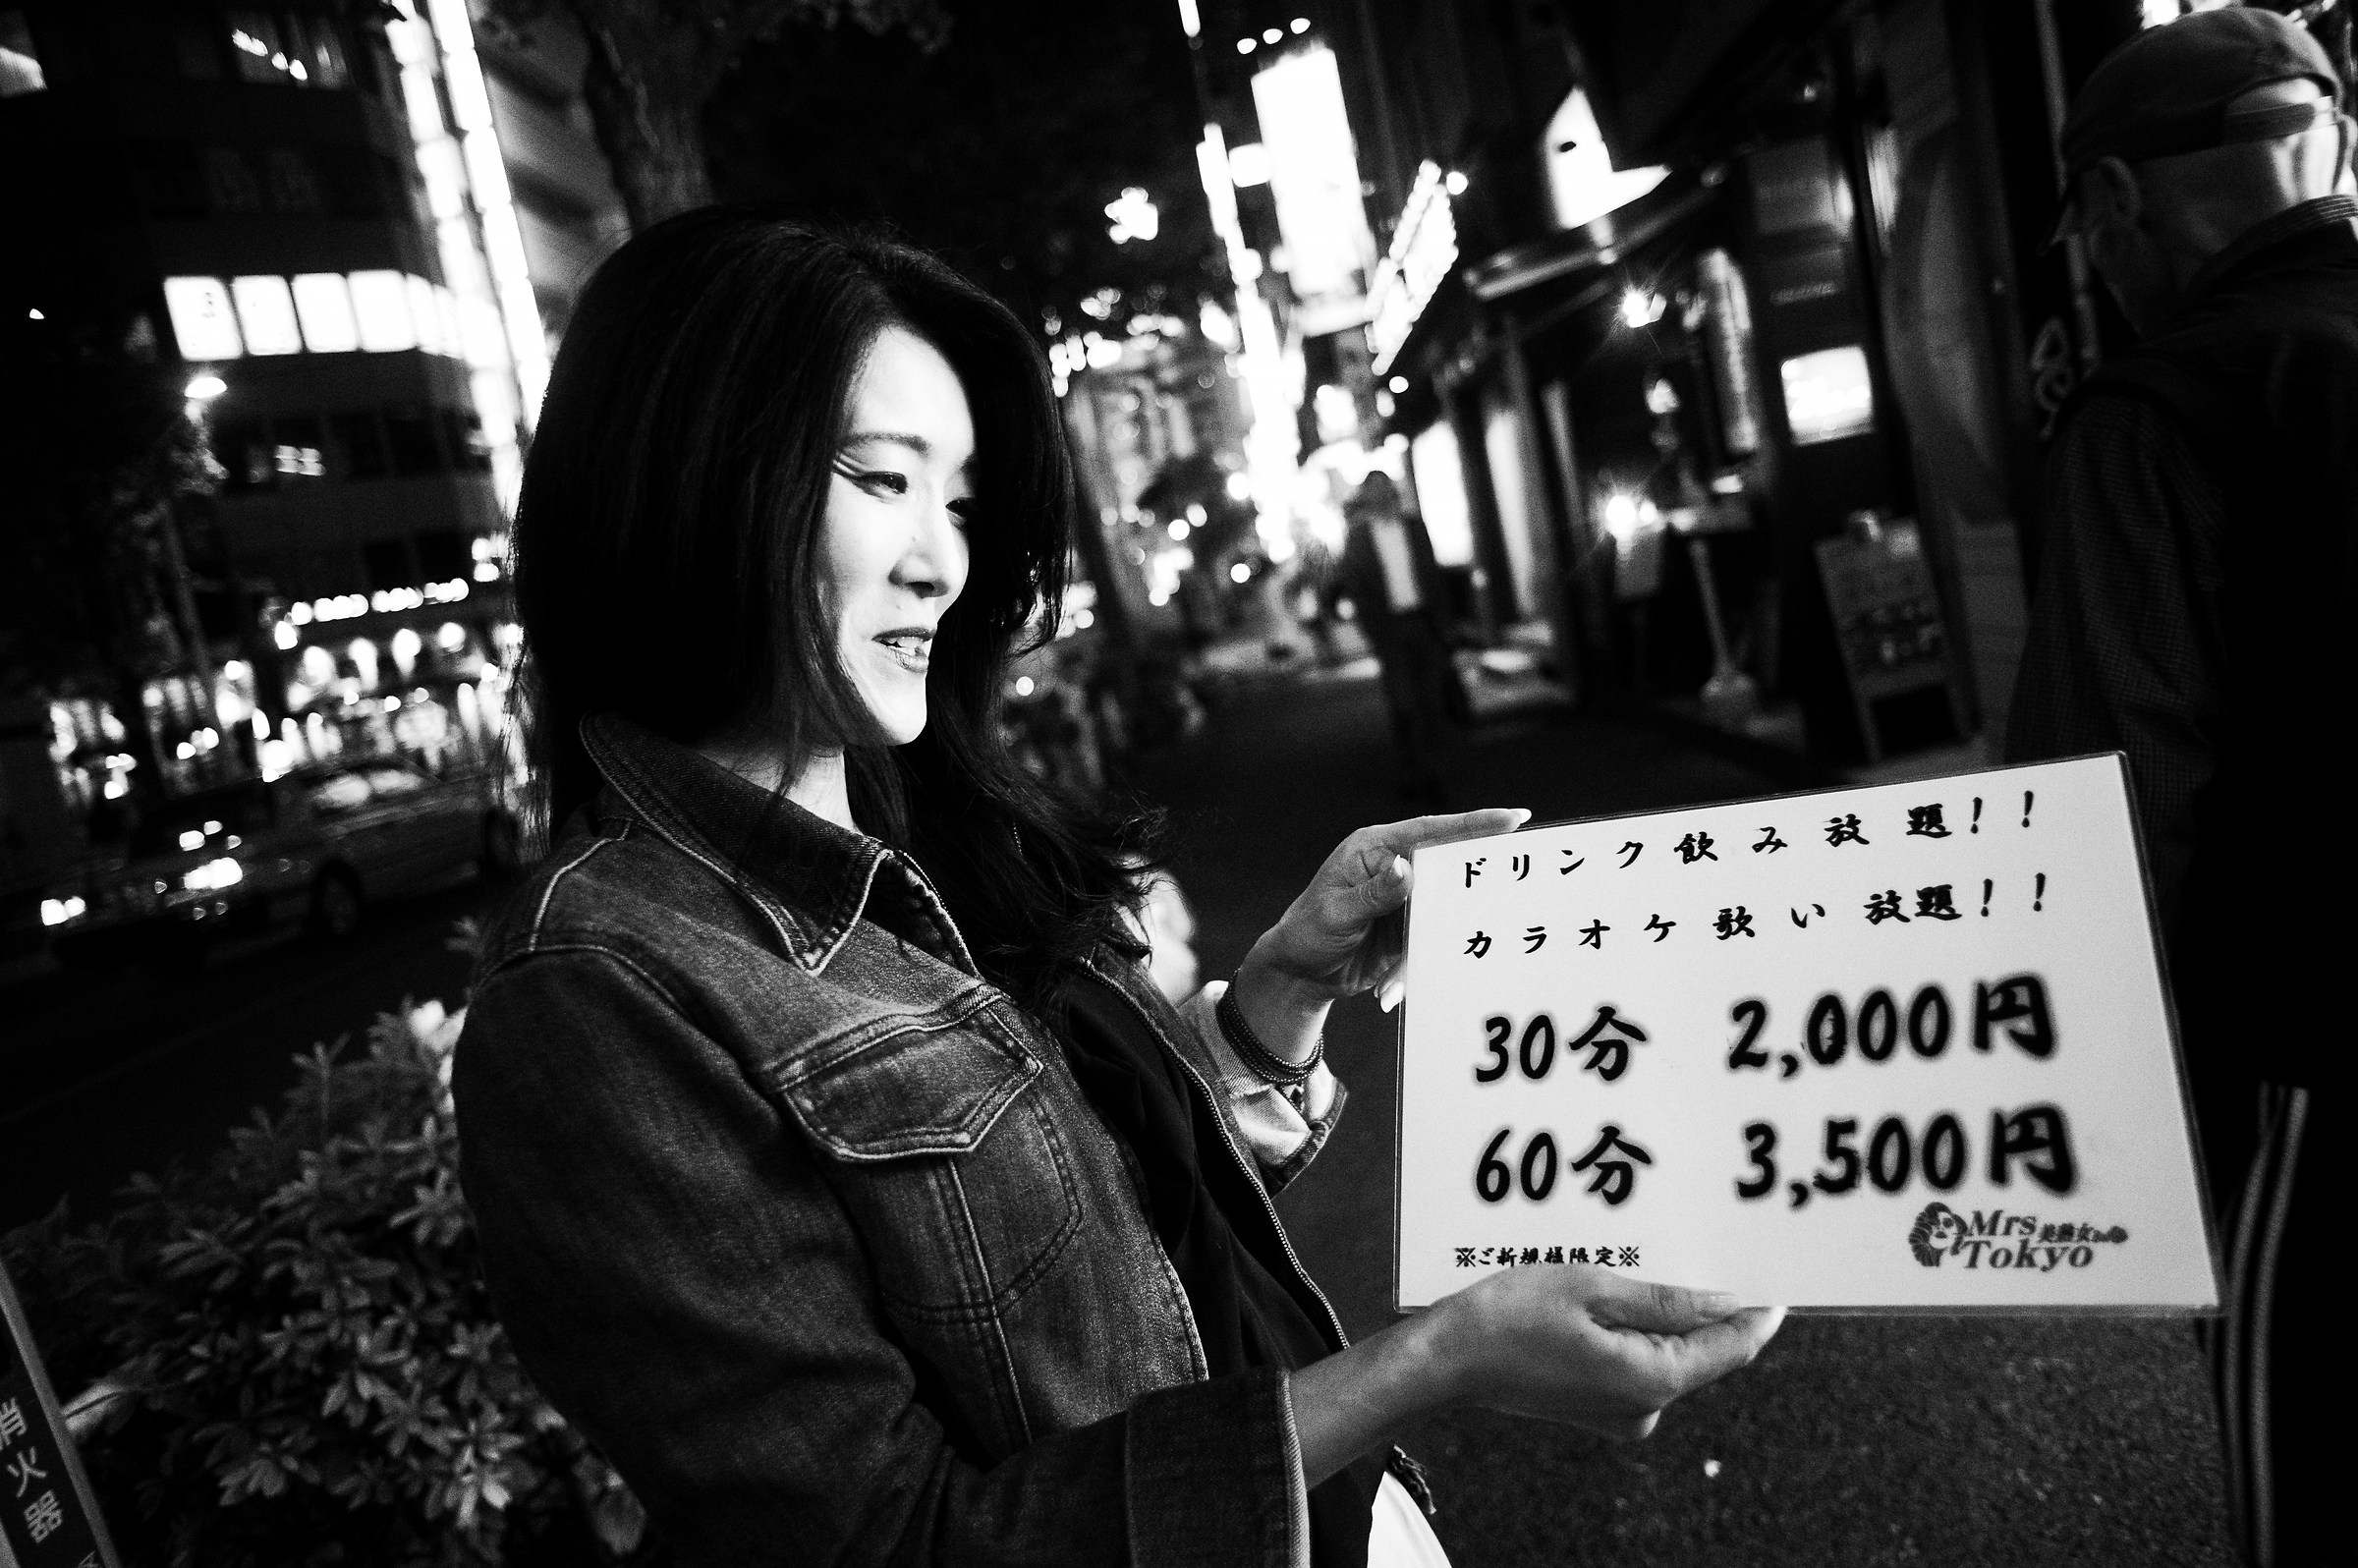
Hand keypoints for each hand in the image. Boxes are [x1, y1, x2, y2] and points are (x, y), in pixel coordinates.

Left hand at [1228, 809, 1527, 1059]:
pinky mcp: (1411, 929)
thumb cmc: (1309, 932)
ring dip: (1448, 930)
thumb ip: (1375, 893)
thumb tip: (1405, 868)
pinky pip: (1432, 940)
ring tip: (1428, 949)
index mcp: (1376, 849)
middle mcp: (1396, 868)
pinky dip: (1420, 963)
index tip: (1514, 819)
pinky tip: (1388, 989)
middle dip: (1475, 878)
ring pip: (1447, 907)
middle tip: (1512, 885)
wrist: (1300, 973)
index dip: (1473, 824)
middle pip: (1449, 865)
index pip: (1431, 831)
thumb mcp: (1338, 912)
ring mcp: (1406, 899)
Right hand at [1427, 1265, 1784, 1439]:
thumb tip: (1728, 1301)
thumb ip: (1667, 1300)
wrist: (1450, 1359)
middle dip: (1708, 1304)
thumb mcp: (1593, 1288)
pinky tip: (1617, 1292)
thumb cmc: (1511, 1316)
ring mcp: (1622, 1412)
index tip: (1777, 1275)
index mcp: (1652, 1378)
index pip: (1732, 1347)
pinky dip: (1639, 1329)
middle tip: (1712, 1247)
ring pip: (1670, 1354)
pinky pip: (1640, 1362)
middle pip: (1703, 1351)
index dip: (1758, 1311)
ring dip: (1669, 1313)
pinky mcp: (1601, 1406)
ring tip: (1652, 1261)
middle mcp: (1646, 1406)